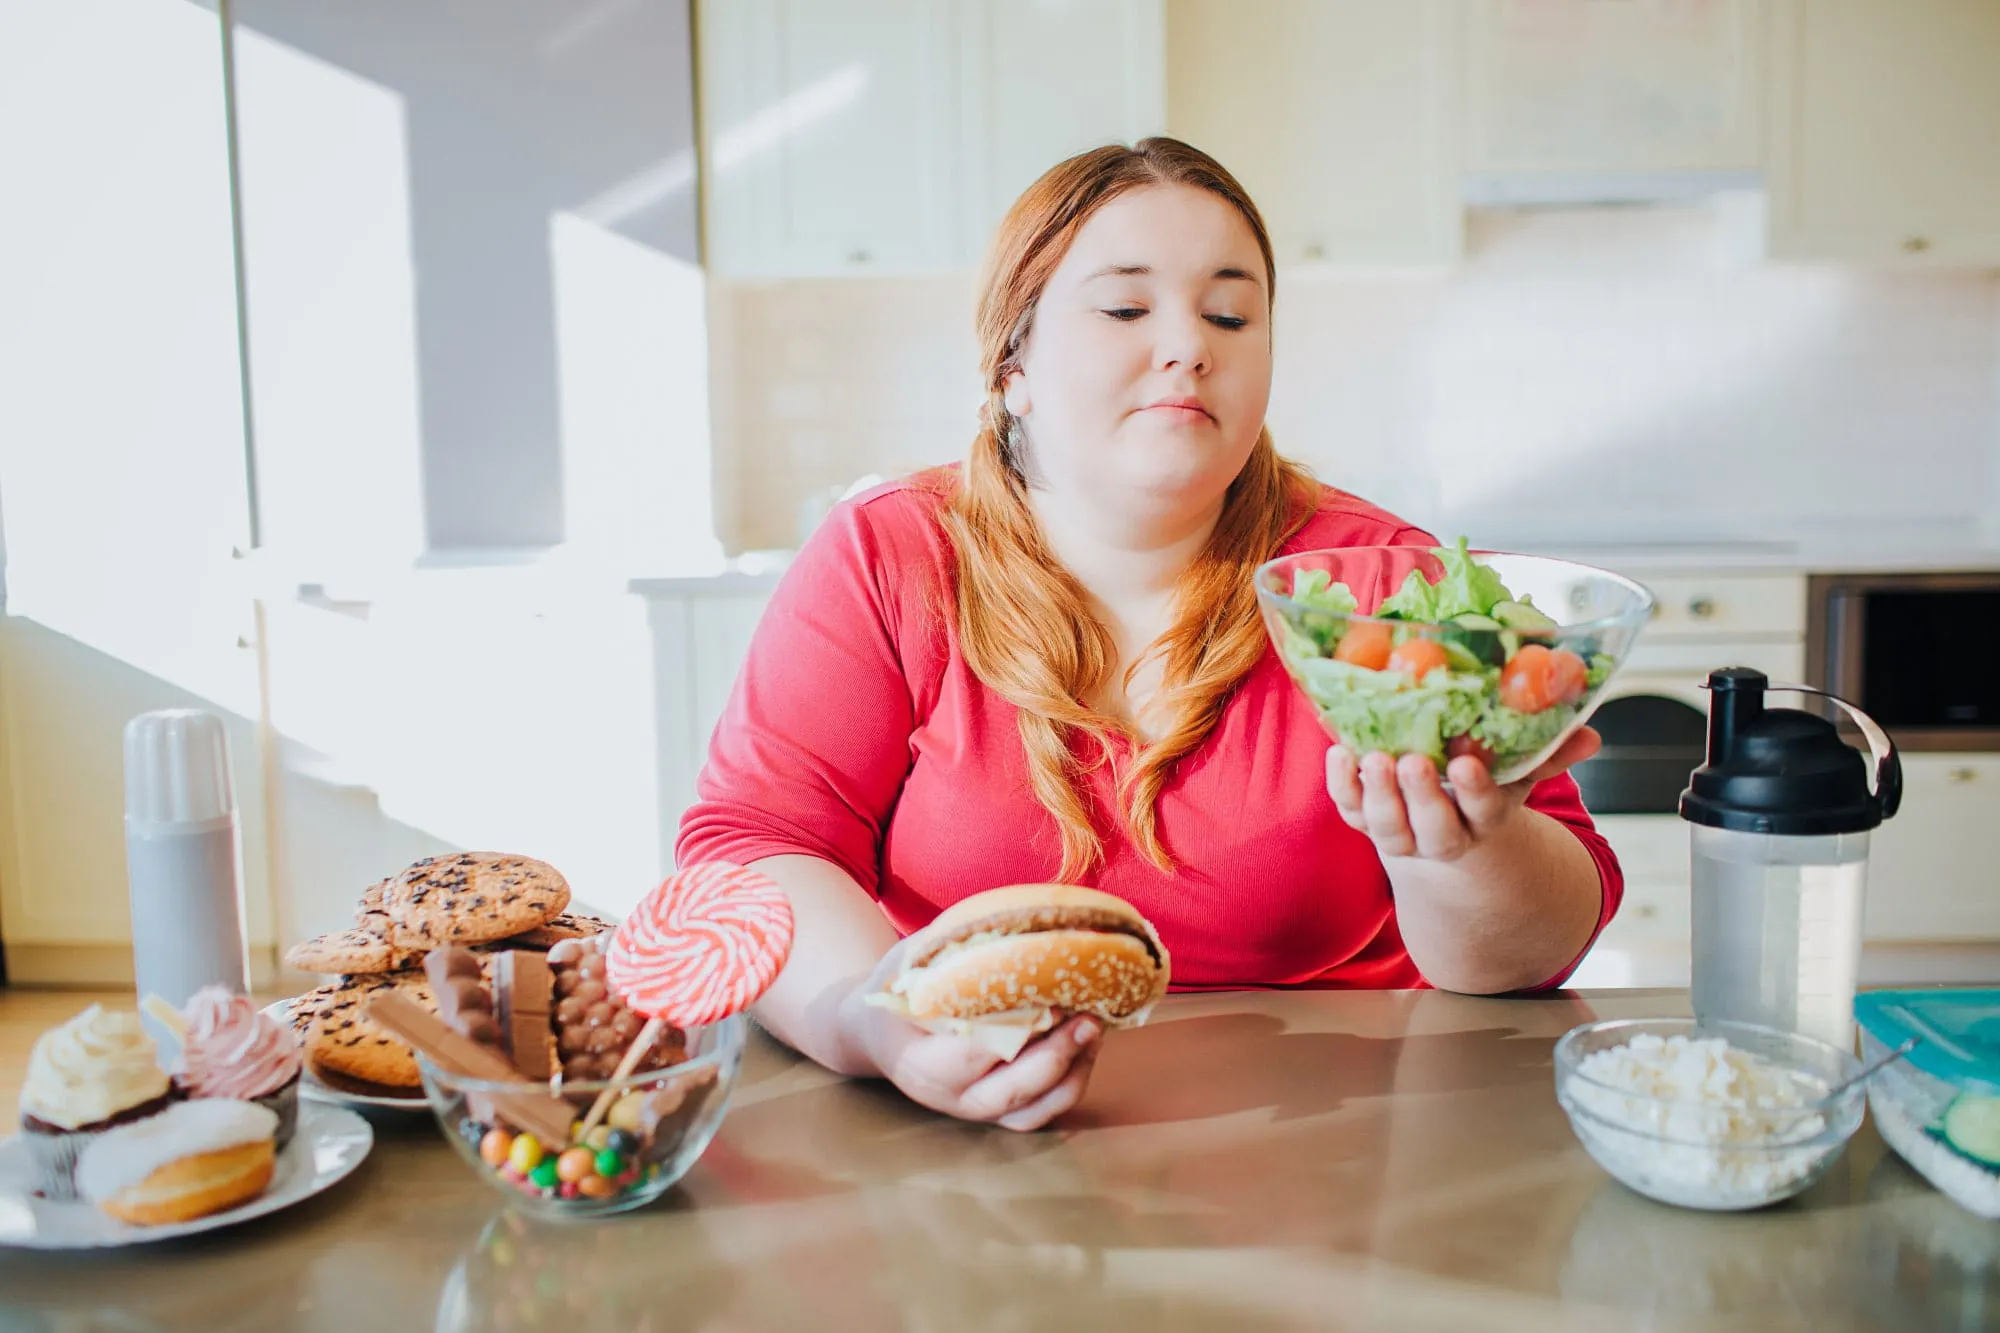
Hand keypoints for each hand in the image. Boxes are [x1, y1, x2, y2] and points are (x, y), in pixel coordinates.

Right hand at [837, 937, 1101, 1130]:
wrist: (879, 1031)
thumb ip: (952, 947)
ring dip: (1072, 1073)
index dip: (1016, 1029)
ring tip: (1094, 1029)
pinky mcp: (998, 1112)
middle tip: (1087, 1017)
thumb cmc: (898, 987)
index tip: (1049, 997)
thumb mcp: (911, 960)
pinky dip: (1070, 1086)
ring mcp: (976, 1110)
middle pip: (1012, 1091)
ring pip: (1033, 1110)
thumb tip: (1015, 917)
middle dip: (1056, 1055)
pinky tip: (1087, 1047)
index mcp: (922, 1063)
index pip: (975, 1053)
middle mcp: (950, 1097)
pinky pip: (1042, 1114)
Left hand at [1325, 726, 1600, 861]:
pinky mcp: (1365, 821)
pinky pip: (1351, 809)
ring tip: (1374, 757)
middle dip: (1423, 797)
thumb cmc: (1482, 794)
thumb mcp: (1519, 777)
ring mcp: (1400, 833)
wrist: (1442, 840)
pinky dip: (1343, 784)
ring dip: (1379, 793)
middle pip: (1434, 827)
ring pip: (1388, 826)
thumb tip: (1590, 735)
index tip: (1466, 763)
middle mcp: (1441, 835)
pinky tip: (1339, 750)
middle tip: (1413, 761)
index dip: (1474, 791)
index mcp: (1484, 821)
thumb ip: (1550, 755)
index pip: (1484, 811)